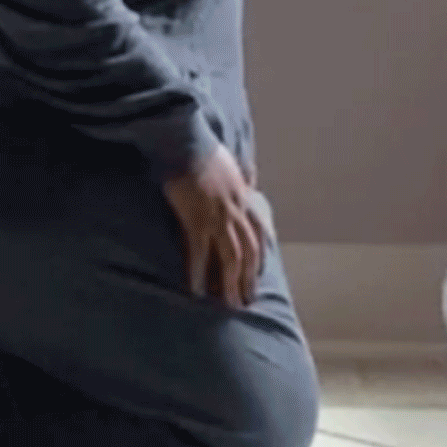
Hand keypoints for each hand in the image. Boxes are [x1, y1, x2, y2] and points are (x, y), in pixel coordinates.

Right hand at [164, 147, 267, 307]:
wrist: (186, 140)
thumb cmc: (203, 149)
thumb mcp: (231, 160)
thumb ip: (242, 173)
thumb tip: (251, 175)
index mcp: (243, 196)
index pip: (259, 231)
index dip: (261, 254)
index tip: (259, 271)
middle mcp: (236, 210)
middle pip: (249, 251)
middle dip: (250, 278)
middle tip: (247, 301)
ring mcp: (218, 217)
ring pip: (232, 258)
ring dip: (232, 284)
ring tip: (229, 306)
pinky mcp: (196, 221)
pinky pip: (200, 254)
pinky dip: (199, 274)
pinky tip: (196, 292)